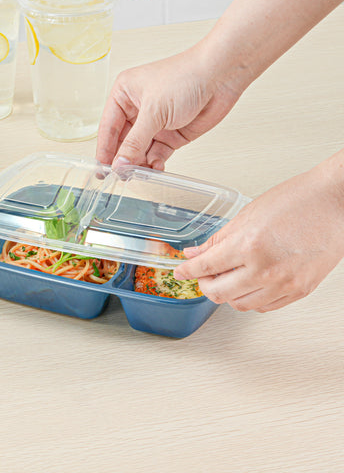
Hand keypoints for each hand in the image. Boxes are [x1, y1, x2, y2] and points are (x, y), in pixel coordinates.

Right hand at [96, 44, 247, 169]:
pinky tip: (156, 167)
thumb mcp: (153, 112)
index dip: (104, 150)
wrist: (221, 76)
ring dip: (140, 163)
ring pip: (140, 150)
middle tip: (121, 176)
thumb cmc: (185, 77)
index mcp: (124, 95)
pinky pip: (157, 153)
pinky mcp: (171, 134)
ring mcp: (155, 123)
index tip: (101, 170)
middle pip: (123, 142)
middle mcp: (137, 109)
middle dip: (123, 159)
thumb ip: (134, 142)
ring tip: (141, 173)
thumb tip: (119, 164)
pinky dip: (156, 162)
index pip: (108, 128)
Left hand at [173, 158, 343, 311]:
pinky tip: (247, 285)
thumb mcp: (246, 214)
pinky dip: (250, 299)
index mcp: (248, 246)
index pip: (205, 267)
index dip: (186, 271)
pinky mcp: (300, 291)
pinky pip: (265, 307)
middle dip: (204, 285)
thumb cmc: (296, 200)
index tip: (180, 271)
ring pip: (240, 305)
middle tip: (202, 275)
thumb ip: (218, 239)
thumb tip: (195, 253)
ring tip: (225, 279)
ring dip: (226, 295)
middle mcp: (266, 269)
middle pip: (219, 293)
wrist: (334, 202)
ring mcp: (285, 284)